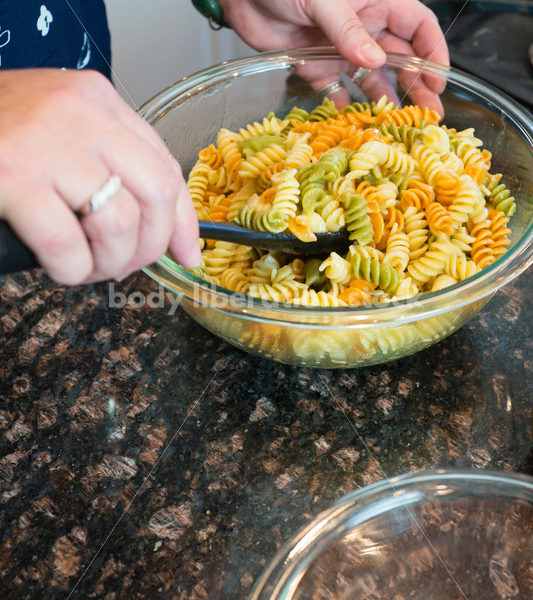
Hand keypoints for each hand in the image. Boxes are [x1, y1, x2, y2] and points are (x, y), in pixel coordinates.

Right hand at [0, 69, 199, 284]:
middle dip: (150, 246)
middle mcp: (80, 115)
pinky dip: (73, 270)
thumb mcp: (68, 137)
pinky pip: (66, 244)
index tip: (188, 254)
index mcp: (99, 103)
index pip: (166, 167)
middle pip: (153, 195)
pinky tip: (63, 268)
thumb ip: (116, 170)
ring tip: (91, 268)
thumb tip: (175, 236)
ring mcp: (45, 144)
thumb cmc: (2, 135)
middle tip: (127, 265)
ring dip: (110, 263)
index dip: (183, 222)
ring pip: (117, 222)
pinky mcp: (11, 177)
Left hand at [219, 0, 448, 110]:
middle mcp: (363, 28)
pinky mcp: (317, 67)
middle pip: (400, 58)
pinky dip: (345, 108)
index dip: (433, 52)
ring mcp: (341, 50)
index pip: (418, 26)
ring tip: (400, 126)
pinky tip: (355, 125)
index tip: (438, 82)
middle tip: (428, 115)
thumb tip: (376, 62)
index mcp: (376, 2)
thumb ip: (349, 30)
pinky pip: (337, 91)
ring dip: (386, 101)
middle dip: (416, 85)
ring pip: (372, 78)